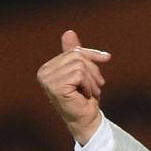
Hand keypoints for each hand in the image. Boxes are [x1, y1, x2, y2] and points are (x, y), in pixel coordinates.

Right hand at [37, 30, 111, 144]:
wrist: (86, 118)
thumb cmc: (85, 96)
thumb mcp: (83, 71)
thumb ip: (75, 53)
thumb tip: (68, 32)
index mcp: (48, 67)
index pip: (74, 51)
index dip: (92, 54)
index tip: (107, 58)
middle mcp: (43, 72)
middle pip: (78, 56)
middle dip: (93, 69)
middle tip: (97, 84)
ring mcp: (48, 80)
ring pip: (80, 64)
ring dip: (92, 79)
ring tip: (92, 91)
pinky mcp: (56, 86)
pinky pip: (80, 74)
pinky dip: (89, 84)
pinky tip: (86, 94)